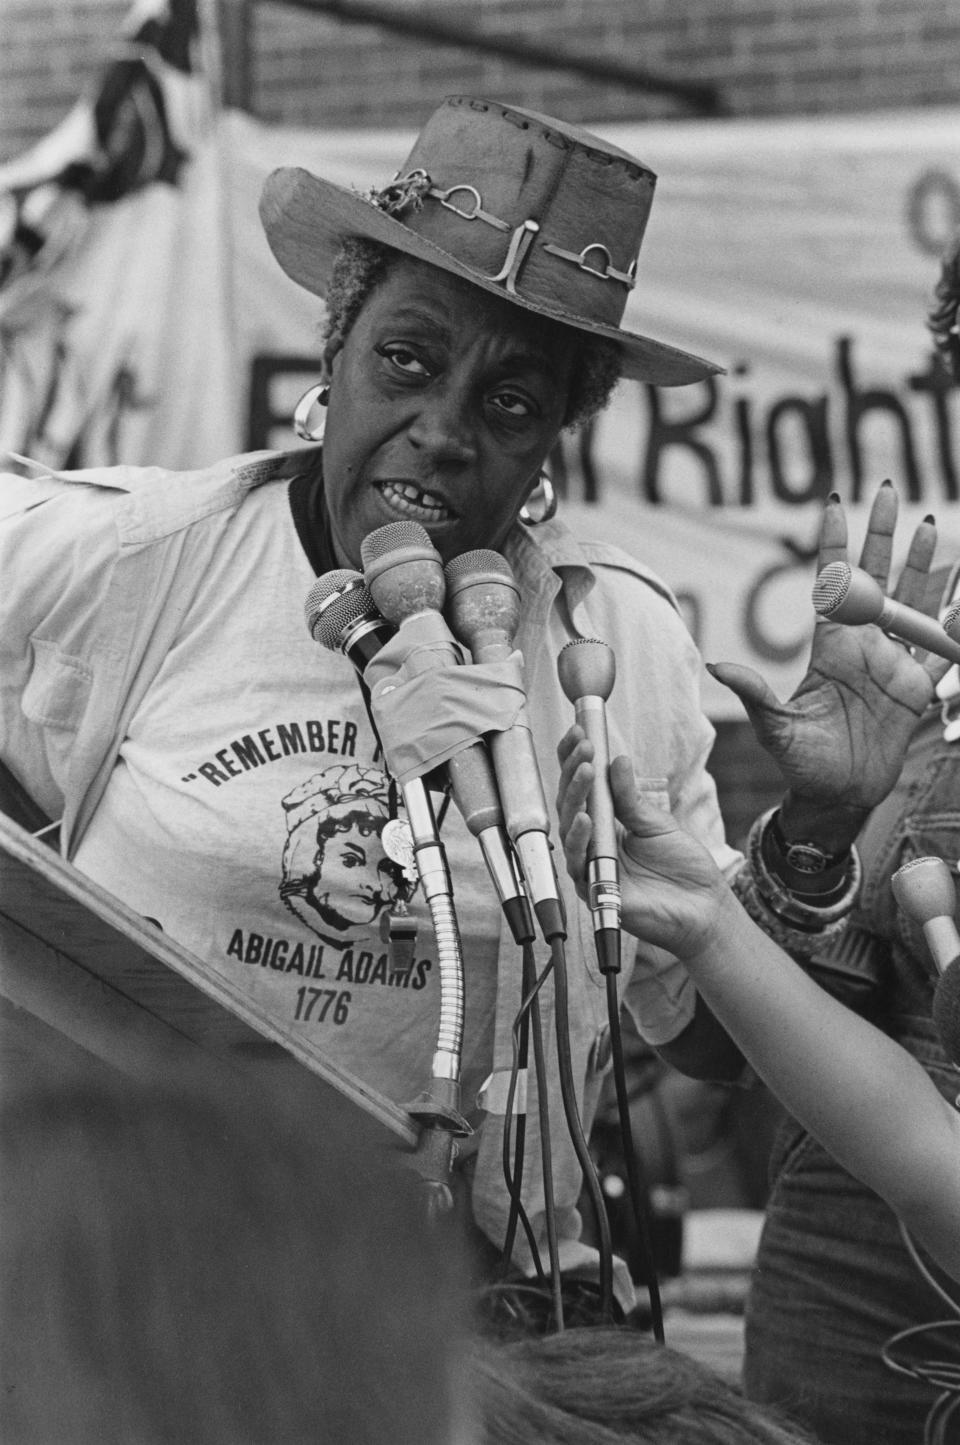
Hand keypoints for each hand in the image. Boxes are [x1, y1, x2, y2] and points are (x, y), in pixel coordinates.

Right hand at [556, 728, 728, 958]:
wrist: (704, 908)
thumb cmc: (683, 868)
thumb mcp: (657, 823)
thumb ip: (631, 797)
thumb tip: (615, 761)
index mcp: (607, 824)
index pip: (583, 788)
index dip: (576, 760)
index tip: (580, 732)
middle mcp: (593, 843)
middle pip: (570, 803)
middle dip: (573, 771)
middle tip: (583, 745)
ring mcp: (590, 865)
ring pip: (569, 828)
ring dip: (575, 796)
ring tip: (585, 771)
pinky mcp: (594, 889)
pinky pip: (577, 862)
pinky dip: (580, 838)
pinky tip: (586, 817)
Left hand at [707, 483, 949, 844]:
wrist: (837, 798)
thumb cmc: (800, 763)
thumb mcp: (774, 727)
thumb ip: (754, 693)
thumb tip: (715, 665)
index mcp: (830, 647)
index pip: (832, 584)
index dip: (834, 544)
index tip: (833, 502)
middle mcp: (864, 646)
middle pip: (878, 578)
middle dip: (882, 535)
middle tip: (886, 490)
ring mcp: (893, 664)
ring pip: (913, 603)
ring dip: (923, 564)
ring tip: (931, 523)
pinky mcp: (918, 689)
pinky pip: (941, 648)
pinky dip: (955, 622)